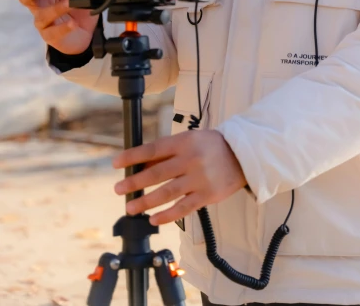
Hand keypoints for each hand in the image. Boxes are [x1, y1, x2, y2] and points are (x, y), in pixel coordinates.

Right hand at [17, 0, 98, 54]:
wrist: (82, 33)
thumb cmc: (76, 10)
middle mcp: (39, 7)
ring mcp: (43, 22)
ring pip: (41, 15)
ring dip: (55, 8)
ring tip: (70, 3)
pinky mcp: (50, 36)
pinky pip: (53, 33)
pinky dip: (63, 28)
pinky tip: (72, 23)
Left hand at [112, 130, 246, 225]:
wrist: (242, 155)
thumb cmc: (211, 146)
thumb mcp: (190, 141)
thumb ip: (168, 153)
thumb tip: (141, 165)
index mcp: (183, 142)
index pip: (153, 150)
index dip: (133, 156)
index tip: (116, 164)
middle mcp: (189, 160)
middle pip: (156, 174)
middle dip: (134, 182)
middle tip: (118, 189)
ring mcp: (198, 179)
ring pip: (166, 193)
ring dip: (145, 202)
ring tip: (130, 207)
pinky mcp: (206, 195)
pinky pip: (183, 208)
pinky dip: (167, 216)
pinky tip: (154, 219)